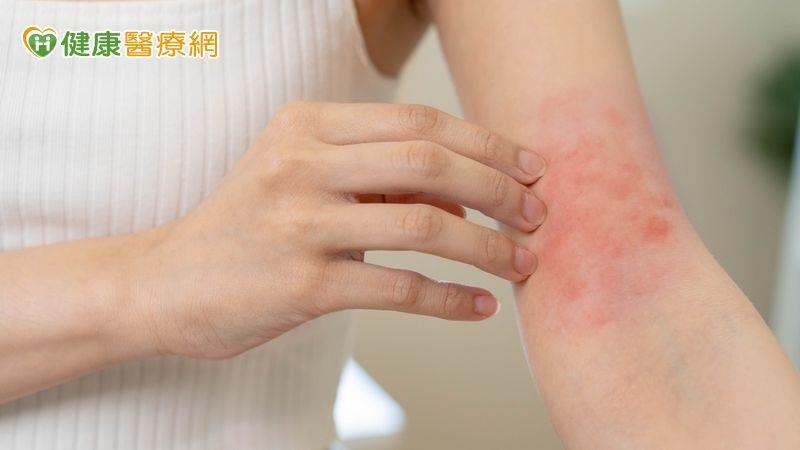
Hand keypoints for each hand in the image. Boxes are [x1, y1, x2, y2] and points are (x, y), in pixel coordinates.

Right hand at [129, 102, 546, 359]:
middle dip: (498, 187)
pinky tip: (479, 306)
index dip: (486, 142)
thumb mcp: (304, 179)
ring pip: (422, 223)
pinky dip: (449, 299)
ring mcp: (299, 223)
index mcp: (306, 125)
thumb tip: (465, 196)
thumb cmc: (248, 227)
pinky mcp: (301, 285)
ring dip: (487, 245)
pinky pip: (397, 288)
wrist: (168, 283)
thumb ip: (379, 178)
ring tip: (522, 262)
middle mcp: (302, 164)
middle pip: (429, 159)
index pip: (418, 121)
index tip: (529, 167)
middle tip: (537, 214)